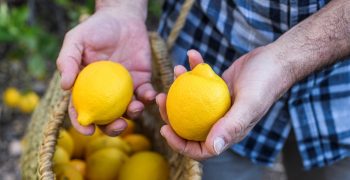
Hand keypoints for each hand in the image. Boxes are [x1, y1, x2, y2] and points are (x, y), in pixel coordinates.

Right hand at [57, 5, 155, 135]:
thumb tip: (65, 87)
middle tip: (119, 126)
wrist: (123, 17)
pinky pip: (145, 95)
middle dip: (113, 128)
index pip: (81, 109)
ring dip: (133, 114)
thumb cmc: (96, 28)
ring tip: (135, 107)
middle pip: (107, 117)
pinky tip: (149, 94)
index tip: (88, 130)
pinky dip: (147, 98)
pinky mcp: (141, 81)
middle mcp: (105, 91)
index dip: (82, 123)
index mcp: (86, 86)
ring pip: (128, 110)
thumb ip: (68, 60)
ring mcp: (124, 88)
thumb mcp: (77, 40)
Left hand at [156, 48, 292, 159]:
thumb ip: (231, 127)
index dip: (179, 143)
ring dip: (179, 86)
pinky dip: (194, 68)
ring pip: (191, 101)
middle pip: (189, 124)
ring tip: (176, 70)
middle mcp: (221, 120)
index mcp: (228, 132)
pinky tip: (192, 55)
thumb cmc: (265, 83)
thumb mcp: (248, 105)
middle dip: (170, 113)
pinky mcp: (217, 86)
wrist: (276, 60)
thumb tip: (212, 149)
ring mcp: (217, 103)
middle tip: (160, 97)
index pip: (200, 148)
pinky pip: (200, 80)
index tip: (164, 128)